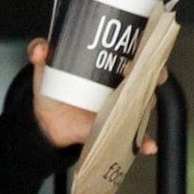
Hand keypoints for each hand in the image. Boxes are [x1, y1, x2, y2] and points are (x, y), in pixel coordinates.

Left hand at [27, 39, 160, 156]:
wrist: (47, 122)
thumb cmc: (53, 89)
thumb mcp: (46, 67)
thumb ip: (40, 53)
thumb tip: (39, 50)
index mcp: (107, 64)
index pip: (134, 51)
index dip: (144, 48)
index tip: (142, 49)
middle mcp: (120, 83)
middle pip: (146, 75)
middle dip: (154, 74)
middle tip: (149, 74)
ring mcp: (120, 106)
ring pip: (144, 102)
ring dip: (149, 103)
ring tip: (144, 103)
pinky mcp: (116, 127)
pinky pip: (135, 135)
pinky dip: (144, 141)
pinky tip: (148, 145)